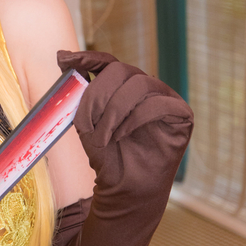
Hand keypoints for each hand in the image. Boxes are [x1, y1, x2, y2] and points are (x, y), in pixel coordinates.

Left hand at [57, 50, 192, 194]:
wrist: (125, 187)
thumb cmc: (107, 155)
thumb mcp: (86, 122)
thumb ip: (81, 94)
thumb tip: (63, 58)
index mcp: (124, 86)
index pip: (108, 62)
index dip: (87, 58)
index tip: (64, 60)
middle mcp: (146, 87)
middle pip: (121, 70)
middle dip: (99, 95)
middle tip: (87, 124)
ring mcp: (166, 98)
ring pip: (139, 84)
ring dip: (114, 111)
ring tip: (103, 137)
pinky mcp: (182, 114)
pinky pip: (158, 104)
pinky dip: (134, 119)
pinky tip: (120, 136)